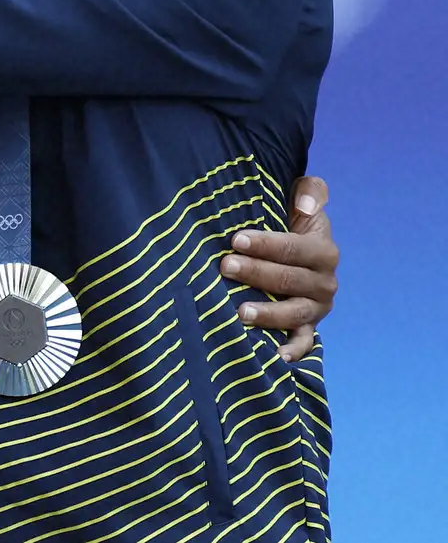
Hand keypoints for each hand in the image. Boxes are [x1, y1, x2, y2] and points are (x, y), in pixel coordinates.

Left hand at [221, 175, 338, 361]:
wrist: (295, 249)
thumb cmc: (291, 218)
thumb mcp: (304, 198)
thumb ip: (311, 191)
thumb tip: (304, 204)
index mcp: (324, 250)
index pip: (294, 248)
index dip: (266, 244)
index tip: (235, 240)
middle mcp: (325, 282)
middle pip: (289, 279)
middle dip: (256, 273)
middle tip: (224, 267)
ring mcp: (316, 307)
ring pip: (294, 313)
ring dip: (268, 313)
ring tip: (239, 311)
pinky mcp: (307, 326)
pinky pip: (303, 342)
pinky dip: (293, 351)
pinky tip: (274, 356)